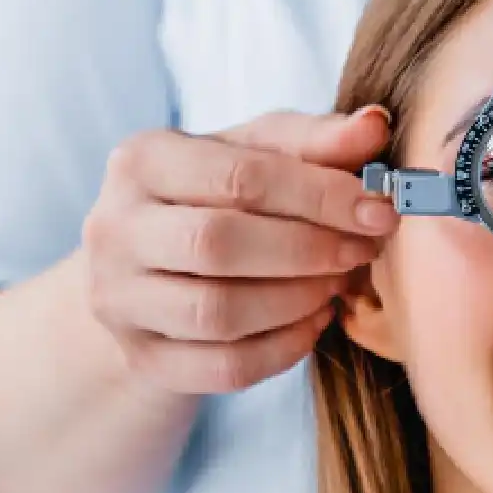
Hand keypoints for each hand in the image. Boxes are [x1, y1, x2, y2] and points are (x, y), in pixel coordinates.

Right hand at [81, 106, 397, 393]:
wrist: (148, 272)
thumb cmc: (212, 199)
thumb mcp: (255, 155)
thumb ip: (314, 140)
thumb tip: (375, 126)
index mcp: (141, 161)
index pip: (240, 176)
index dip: (320, 195)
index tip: (378, 210)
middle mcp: (114, 229)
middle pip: (219, 244)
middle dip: (308, 250)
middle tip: (361, 251)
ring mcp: (119, 300)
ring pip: (218, 313)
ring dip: (297, 301)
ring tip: (336, 284)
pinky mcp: (140, 358)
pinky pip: (222, 367)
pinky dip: (283, 349)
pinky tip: (313, 322)